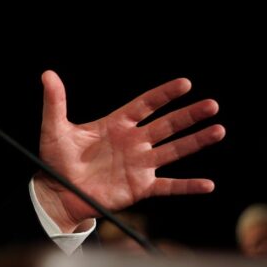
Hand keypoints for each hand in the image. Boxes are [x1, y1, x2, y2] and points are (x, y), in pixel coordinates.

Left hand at [33, 70, 224, 231]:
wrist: (57, 191)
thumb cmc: (56, 159)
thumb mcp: (54, 127)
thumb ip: (55, 101)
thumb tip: (47, 74)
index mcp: (116, 124)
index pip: (145, 104)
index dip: (164, 94)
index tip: (185, 84)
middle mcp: (133, 142)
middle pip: (167, 125)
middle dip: (189, 115)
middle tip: (212, 104)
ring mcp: (139, 164)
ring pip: (174, 150)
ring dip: (196, 142)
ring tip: (219, 130)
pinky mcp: (140, 187)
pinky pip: (169, 186)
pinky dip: (188, 186)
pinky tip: (208, 184)